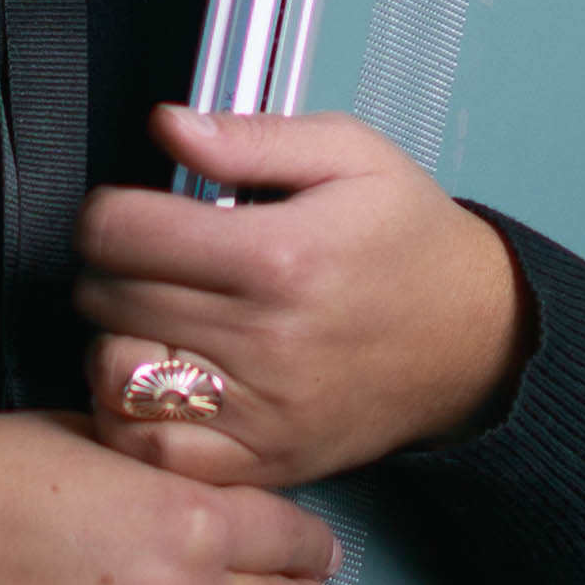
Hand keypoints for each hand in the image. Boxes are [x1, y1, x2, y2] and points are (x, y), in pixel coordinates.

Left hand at [74, 104, 527, 491]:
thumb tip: (169, 126)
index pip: (123, 232)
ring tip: (148, 319)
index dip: (108, 212)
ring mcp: (263, 409)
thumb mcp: (351, 155)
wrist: (477, 340)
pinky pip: (152, 449)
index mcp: (281, 255)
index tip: (130, 213)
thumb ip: (251, 137)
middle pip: (110, 298)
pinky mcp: (264, 458)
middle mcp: (267, 338)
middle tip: (146, 260)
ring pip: (117, 376)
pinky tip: (156, 381)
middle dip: (109, 268)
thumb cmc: (410, 244)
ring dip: (114, 340)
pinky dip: (132, 417)